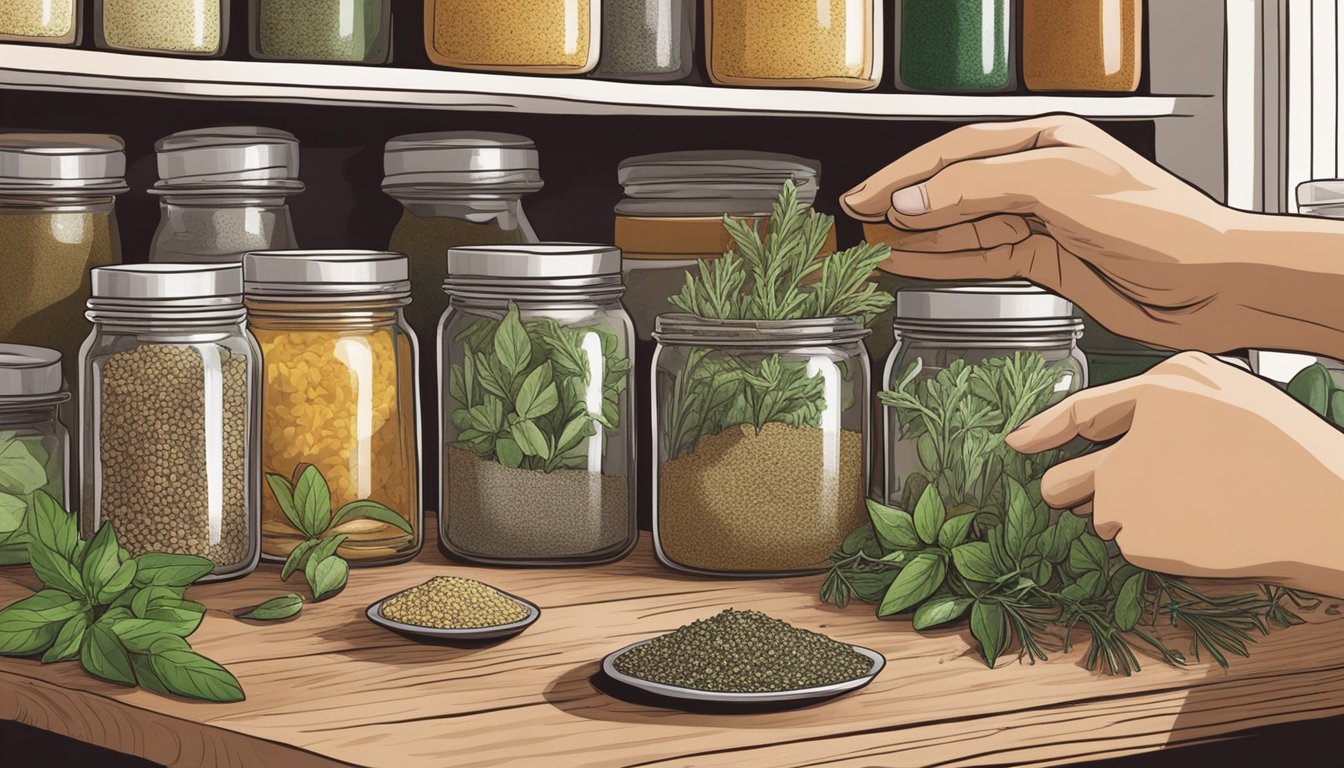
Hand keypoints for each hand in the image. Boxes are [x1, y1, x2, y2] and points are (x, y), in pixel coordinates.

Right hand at [840, 115, 1343, 357]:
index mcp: (1044, 142)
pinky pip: (981, 257)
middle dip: (904, 204)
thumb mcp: (1056, 186)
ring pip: (962, 226)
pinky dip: (944, 262)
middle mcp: (1038, 177)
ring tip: (874, 247)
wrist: (1210, 280)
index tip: (864, 195)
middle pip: (953, 187)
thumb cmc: (1155, 220)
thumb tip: (914, 201)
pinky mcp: (1047, 261)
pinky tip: (912, 264)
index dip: (905, 174)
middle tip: (858, 222)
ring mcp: (1040, 220)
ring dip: (918, 237)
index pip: (956, 152)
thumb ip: (978, 189)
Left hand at [1007, 352, 1343, 597]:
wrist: (1324, 511)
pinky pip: (1132, 547)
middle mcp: (1128, 446)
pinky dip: (1155, 545)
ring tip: (1187, 512)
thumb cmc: (1286, 452)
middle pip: (1061, 482)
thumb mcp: (1226, 395)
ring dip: (1125, 518)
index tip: (1016, 442)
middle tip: (1106, 497)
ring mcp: (1129, 499)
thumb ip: (1162, 401)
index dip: (1041, 429)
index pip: (1077, 412)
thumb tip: (1107, 424)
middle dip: (1069, 493)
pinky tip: (1198, 534)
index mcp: (1157, 394)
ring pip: (1100, 519)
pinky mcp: (1140, 542)